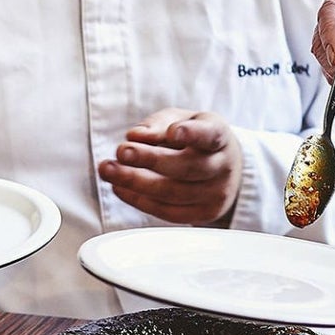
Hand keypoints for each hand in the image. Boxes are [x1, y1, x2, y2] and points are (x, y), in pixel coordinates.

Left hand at [99, 110, 243, 225]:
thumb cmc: (196, 139)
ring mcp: (216, 194)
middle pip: (187, 167)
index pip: (210, 135)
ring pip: (174, 193)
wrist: (225, 167)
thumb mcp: (182, 120)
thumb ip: (158, 124)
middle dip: (150, 160)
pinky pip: (169, 212)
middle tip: (121, 152)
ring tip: (110, 171)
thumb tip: (135, 136)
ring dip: (136, 183)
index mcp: (220, 136)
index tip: (173, 132)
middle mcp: (223, 167)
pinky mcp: (205, 214)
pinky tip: (121, 188)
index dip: (192, 134)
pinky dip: (140, 201)